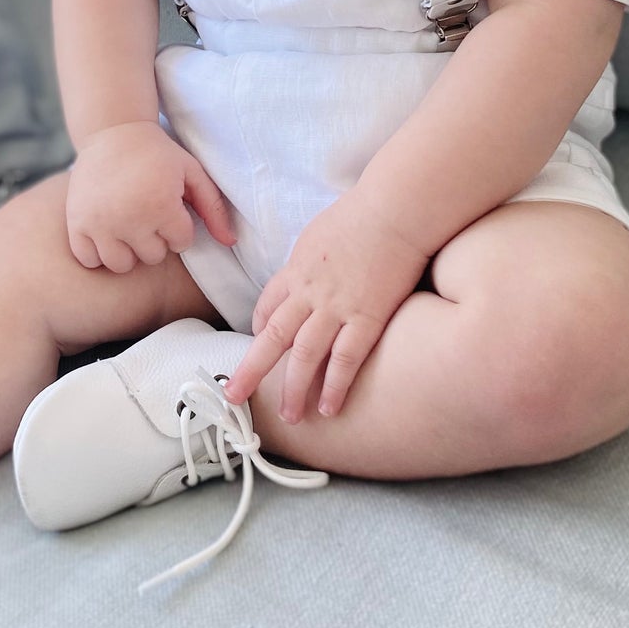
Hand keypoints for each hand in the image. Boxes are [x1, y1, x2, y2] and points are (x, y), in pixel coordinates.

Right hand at [66, 121, 236, 273]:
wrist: (113, 131)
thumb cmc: (158, 154)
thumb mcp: (191, 172)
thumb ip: (214, 208)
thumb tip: (231, 242)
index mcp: (161, 205)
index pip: (181, 243)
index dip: (179, 225)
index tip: (170, 205)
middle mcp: (130, 218)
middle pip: (153, 256)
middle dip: (155, 237)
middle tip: (147, 210)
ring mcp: (100, 223)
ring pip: (122, 265)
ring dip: (128, 249)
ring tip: (128, 224)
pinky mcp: (77, 223)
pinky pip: (90, 259)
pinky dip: (98, 251)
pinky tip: (106, 231)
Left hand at [221, 200, 428, 422]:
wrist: (394, 210)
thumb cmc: (363, 212)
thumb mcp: (320, 232)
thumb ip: (311, 259)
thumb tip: (311, 270)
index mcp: (295, 269)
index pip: (267, 307)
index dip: (259, 329)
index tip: (258, 343)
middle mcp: (308, 293)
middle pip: (272, 338)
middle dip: (251, 371)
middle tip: (234, 397)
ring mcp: (336, 308)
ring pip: (304, 356)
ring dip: (293, 389)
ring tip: (291, 417)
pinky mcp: (367, 318)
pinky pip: (345, 360)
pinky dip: (335, 386)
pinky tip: (328, 408)